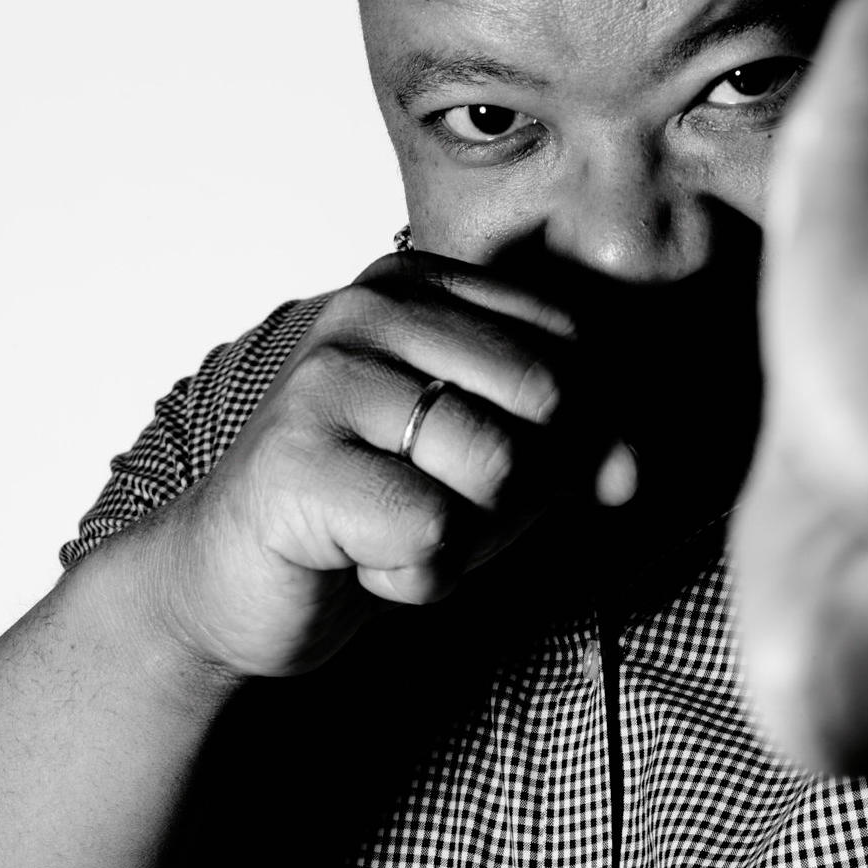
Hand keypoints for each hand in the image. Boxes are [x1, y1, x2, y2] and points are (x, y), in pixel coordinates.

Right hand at [129, 251, 623, 680]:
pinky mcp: (295, 462)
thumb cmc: (380, 507)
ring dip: (473, 536)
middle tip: (444, 508)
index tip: (497, 471)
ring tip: (400, 529)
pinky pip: (436, 531)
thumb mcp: (499, 462)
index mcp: (425, 283)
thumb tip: (631, 472)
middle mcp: (372, 307)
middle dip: (523, 488)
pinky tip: (363, 563)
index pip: (575, 343)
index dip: (572, 432)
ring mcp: (326, 379)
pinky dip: (422, 576)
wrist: (235, 584)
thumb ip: (580, 447)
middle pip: (549, 400)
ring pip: (499, 466)